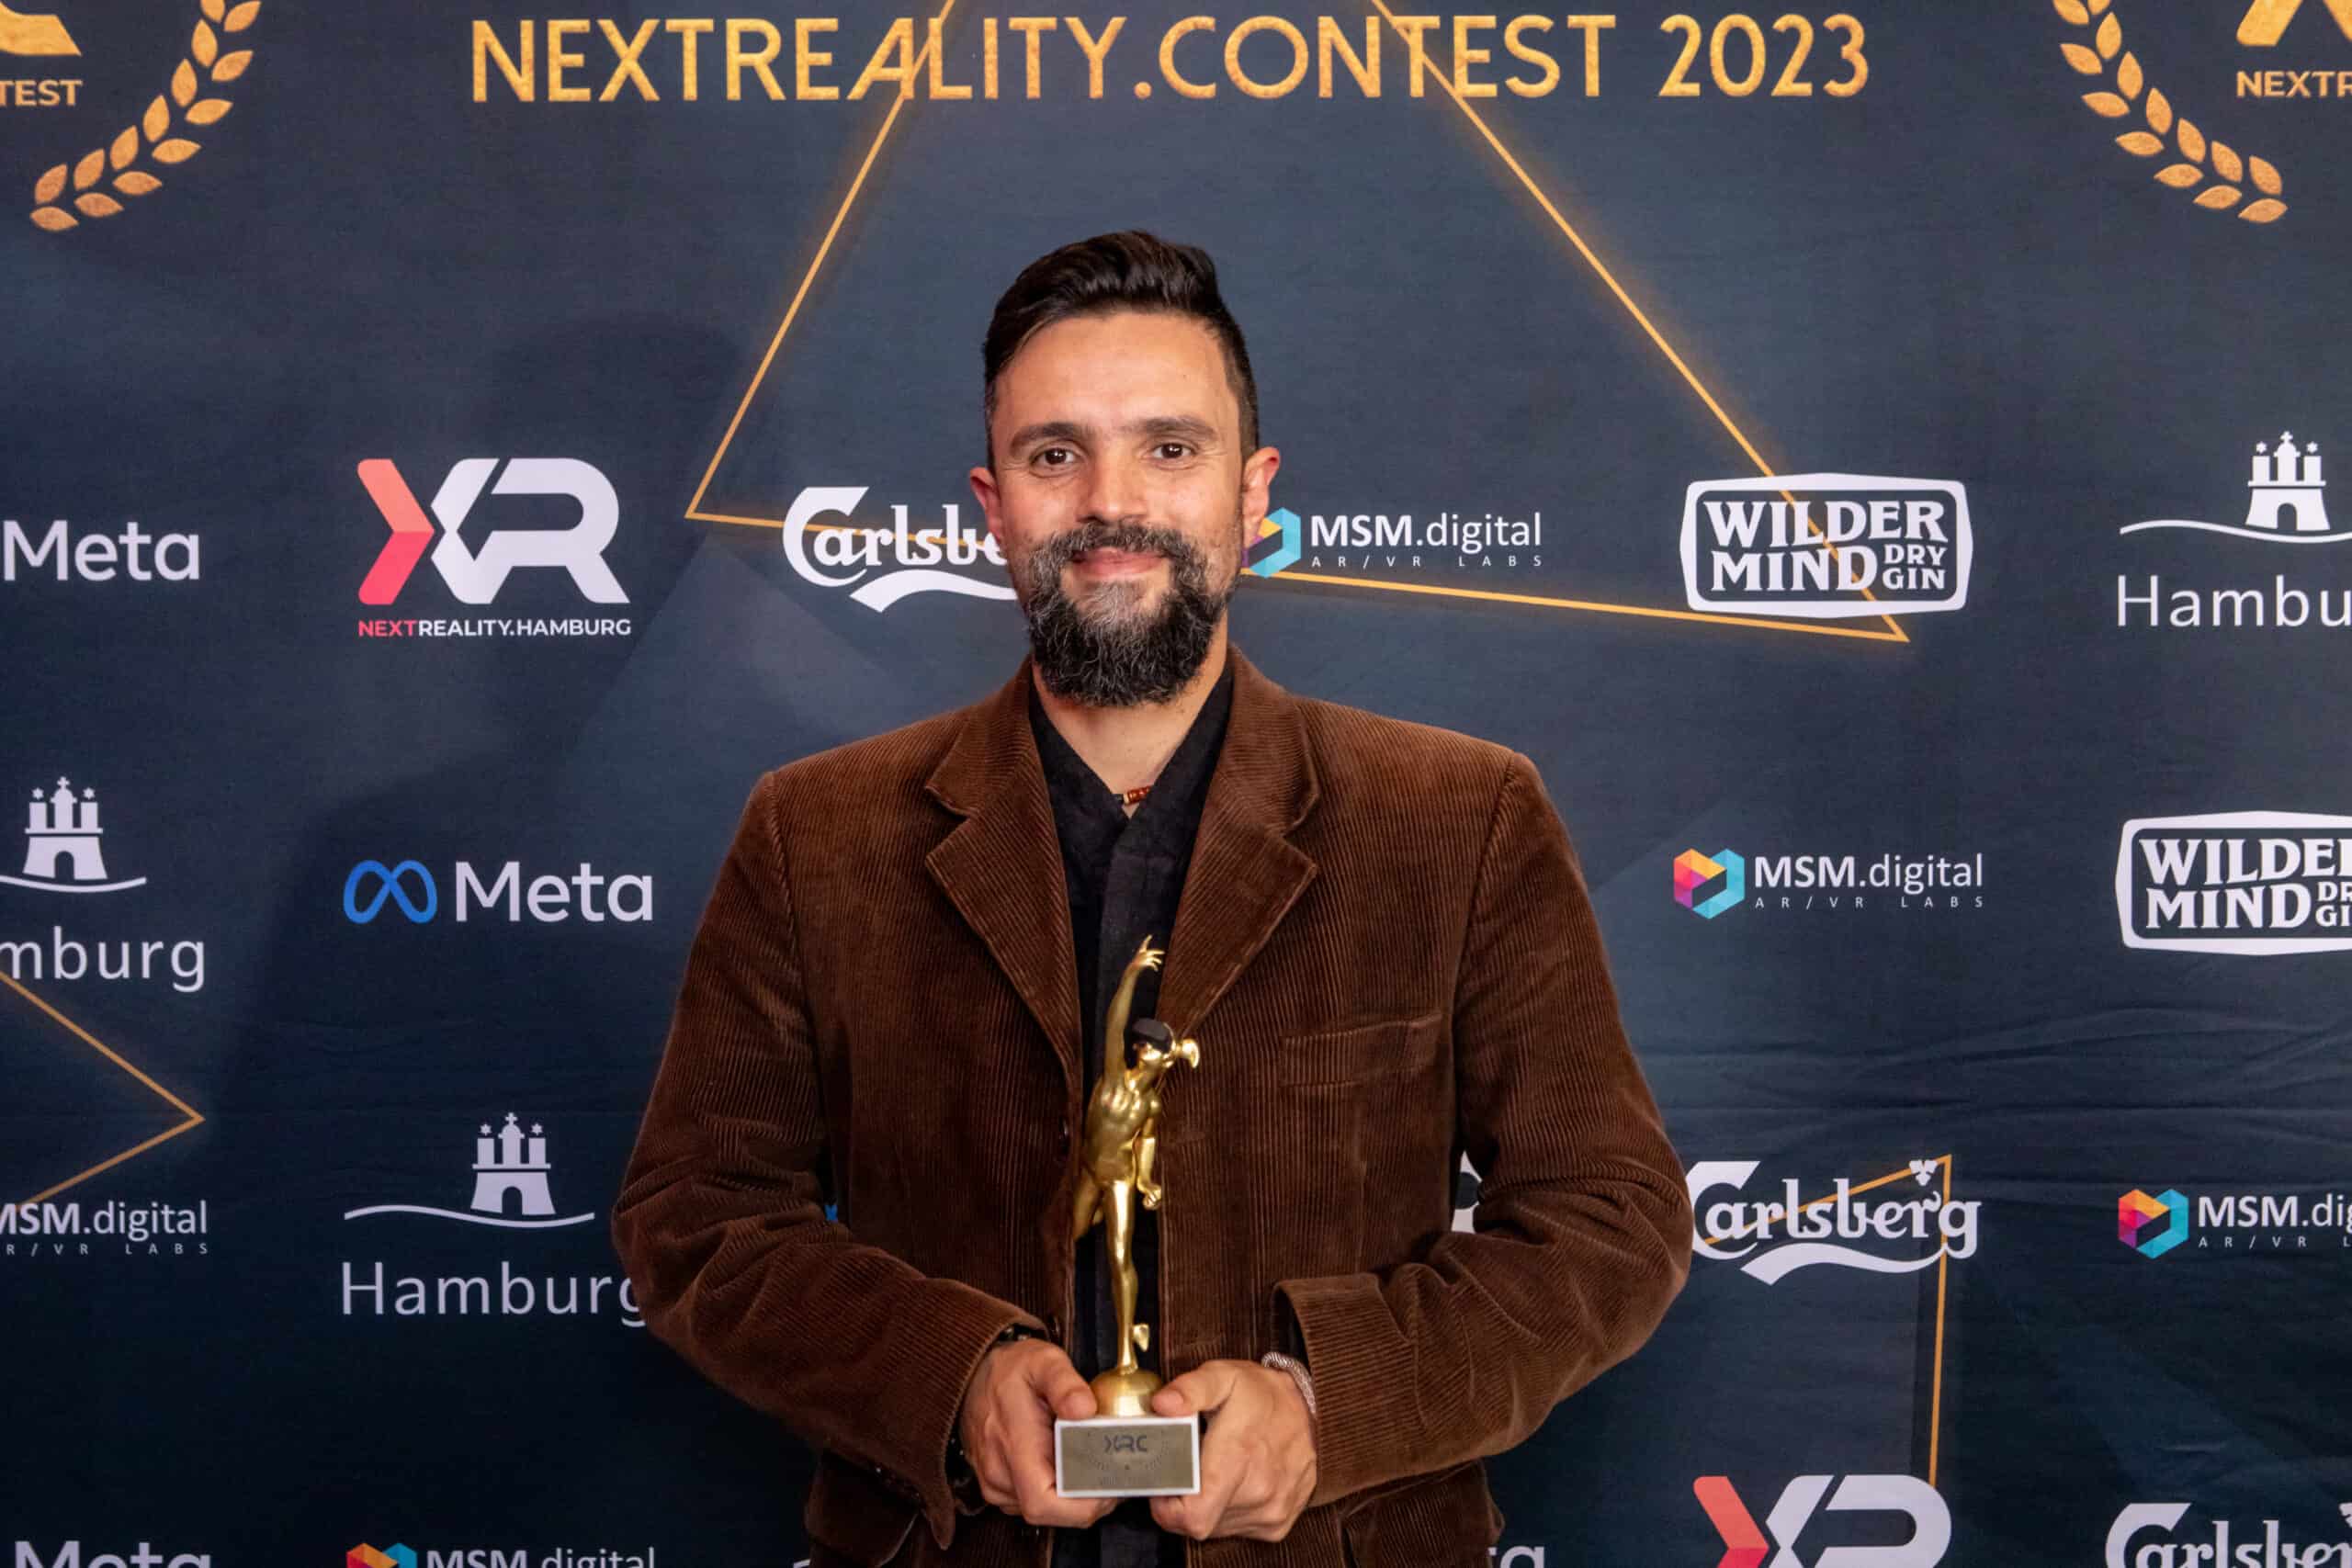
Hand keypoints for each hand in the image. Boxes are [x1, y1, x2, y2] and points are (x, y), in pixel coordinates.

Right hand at [957, 1338, 1117, 1529]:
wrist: (971, 1375)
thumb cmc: (1009, 1369)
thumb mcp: (1042, 1361)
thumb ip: (1065, 1383)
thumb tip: (1085, 1408)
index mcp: (1012, 1444)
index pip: (1043, 1502)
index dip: (1081, 1506)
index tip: (1109, 1487)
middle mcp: (999, 1472)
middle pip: (1050, 1512)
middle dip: (1087, 1502)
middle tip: (1113, 1478)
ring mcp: (995, 1484)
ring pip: (1044, 1511)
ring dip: (1073, 1498)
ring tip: (1096, 1470)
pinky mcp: (997, 1487)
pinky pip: (1033, 1502)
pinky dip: (1057, 1492)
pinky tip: (1071, 1468)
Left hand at [1148, 1360, 1317, 1541]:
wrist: (1316, 1411)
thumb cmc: (1264, 1395)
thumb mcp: (1224, 1377)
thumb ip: (1190, 1390)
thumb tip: (1162, 1404)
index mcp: (1238, 1458)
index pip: (1193, 1516)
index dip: (1167, 1508)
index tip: (1163, 1486)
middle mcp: (1258, 1492)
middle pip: (1199, 1522)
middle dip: (1184, 1500)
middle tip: (1187, 1469)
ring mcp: (1271, 1511)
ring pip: (1217, 1527)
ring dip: (1207, 1505)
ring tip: (1213, 1471)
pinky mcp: (1278, 1523)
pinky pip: (1238, 1529)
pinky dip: (1228, 1511)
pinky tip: (1234, 1482)